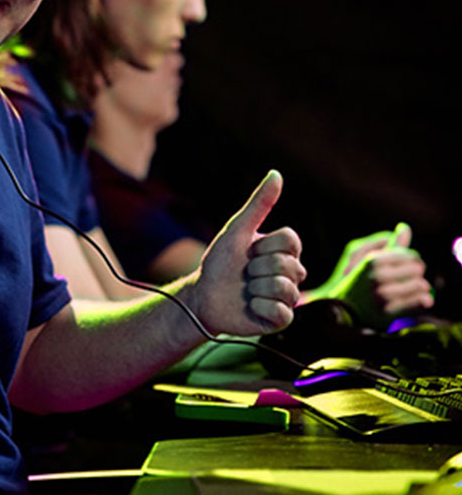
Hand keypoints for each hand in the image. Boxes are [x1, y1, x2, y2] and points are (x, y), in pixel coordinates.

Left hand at [190, 171, 305, 334]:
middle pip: (287, 264)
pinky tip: (249, 306)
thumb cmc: (220, 262)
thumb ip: (259, 204)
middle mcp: (292, 273)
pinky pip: (281, 312)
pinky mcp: (281, 320)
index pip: (290, 240)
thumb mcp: (237, 230)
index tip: (248, 251)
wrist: (203, 295)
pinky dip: (259, 307)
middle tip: (244, 273)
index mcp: (285, 251)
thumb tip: (276, 174)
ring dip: (255, 288)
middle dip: (256, 268)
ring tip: (246, 290)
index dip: (263, 245)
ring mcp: (288, 297)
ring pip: (284, 288)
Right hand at [313, 223, 432, 322]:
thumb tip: (405, 228)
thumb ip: (389, 245)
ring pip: (420, 285)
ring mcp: (382, 295)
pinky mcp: (388, 312)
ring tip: (416, 289)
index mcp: (373, 260)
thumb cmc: (355, 280)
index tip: (407, 265)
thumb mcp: (367, 258)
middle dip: (416, 273)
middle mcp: (377, 277)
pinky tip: (420, 300)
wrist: (339, 308)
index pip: (409, 255)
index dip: (412, 260)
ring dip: (421, 287)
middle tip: (410, 278)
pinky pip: (418, 302)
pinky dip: (423, 300)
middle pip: (416, 268)